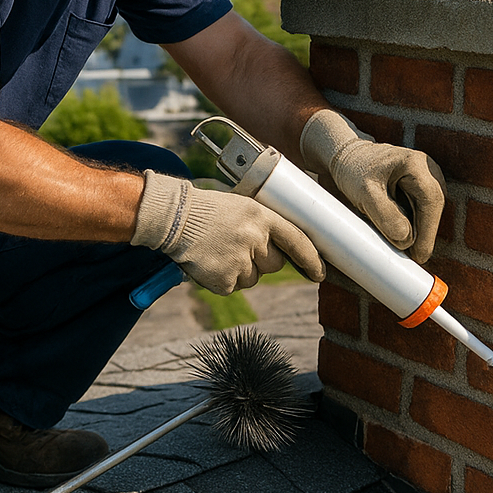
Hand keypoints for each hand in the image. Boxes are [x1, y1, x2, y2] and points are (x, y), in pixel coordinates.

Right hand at [131, 172, 325, 294]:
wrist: (173, 219)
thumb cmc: (207, 210)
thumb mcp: (241, 207)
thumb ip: (263, 226)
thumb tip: (284, 248)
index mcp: (261, 217)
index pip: (297, 240)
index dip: (311, 259)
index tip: (320, 273)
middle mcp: (254, 239)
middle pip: (275, 263)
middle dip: (263, 260)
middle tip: (239, 246)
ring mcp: (239, 262)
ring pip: (254, 277)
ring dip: (242, 270)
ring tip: (220, 251)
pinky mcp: (224, 281)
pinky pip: (234, 286)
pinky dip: (224, 279)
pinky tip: (210, 261)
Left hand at [300, 109, 446, 262]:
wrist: (349, 159)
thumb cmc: (355, 171)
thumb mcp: (364, 192)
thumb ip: (385, 214)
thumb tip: (407, 239)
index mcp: (415, 163)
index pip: (430, 200)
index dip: (428, 230)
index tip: (419, 255)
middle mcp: (427, 169)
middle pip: (434, 207)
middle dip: (424, 234)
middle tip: (410, 258)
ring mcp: (428, 178)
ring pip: (430, 211)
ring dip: (418, 230)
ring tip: (399, 246)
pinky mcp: (423, 189)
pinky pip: (423, 212)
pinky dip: (413, 225)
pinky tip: (398, 234)